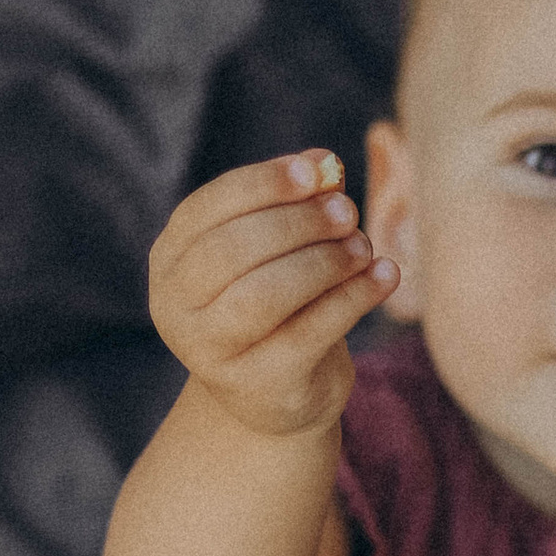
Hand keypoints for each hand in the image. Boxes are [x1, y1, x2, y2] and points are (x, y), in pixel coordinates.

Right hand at [146, 152, 400, 433]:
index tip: (318, 169)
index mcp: (169, 261)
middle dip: (296, 222)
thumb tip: (325, 163)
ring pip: (264, 295)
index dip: (263, 184)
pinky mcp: (257, 386)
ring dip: (324, 261)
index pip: (205, 209)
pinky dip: (353, 297)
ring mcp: (210, 353)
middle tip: (347, 211)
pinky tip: (385, 275)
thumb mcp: (274, 251)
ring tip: (362, 246)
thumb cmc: (275, 303)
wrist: (275, 393)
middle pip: (231, 250)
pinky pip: (309, 332)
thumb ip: (293, 205)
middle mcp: (175, 309)